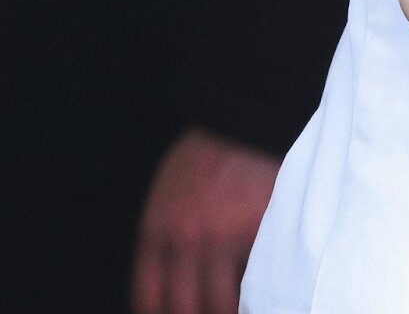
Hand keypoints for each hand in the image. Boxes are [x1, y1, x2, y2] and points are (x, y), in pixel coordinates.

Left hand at [129, 126, 280, 313]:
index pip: (148, 297)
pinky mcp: (258, 230)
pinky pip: (255, 279)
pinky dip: (255, 291)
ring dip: (228, 310)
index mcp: (156, 227)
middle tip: (206, 310)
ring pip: (221, 304)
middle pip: (184, 309)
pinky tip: (257, 292)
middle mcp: (185, 238)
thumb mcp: (166, 191)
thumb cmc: (204, 154)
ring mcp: (223, 237)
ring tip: (236, 307)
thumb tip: (169, 288)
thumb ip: (163, 236)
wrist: (242, 117)